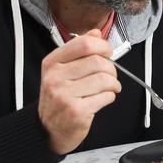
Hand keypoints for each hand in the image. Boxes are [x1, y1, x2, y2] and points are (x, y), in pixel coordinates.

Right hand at [38, 29, 120, 154]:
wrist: (48, 129)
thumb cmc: (59, 98)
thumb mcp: (62, 71)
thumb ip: (79, 50)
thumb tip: (96, 33)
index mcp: (52, 63)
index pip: (84, 44)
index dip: (103, 46)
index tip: (108, 52)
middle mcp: (55, 78)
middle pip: (97, 61)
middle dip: (111, 68)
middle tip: (111, 75)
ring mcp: (64, 96)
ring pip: (104, 79)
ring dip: (114, 84)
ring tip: (110, 87)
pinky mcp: (76, 112)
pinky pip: (106, 97)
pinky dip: (110, 96)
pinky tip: (103, 98)